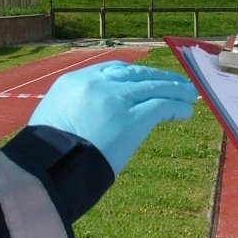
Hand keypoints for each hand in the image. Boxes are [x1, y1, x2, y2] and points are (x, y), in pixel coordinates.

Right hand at [30, 62, 196, 174]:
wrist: (50, 168)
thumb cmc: (48, 153)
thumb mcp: (55, 116)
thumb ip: (76, 107)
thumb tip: (94, 115)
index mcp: (75, 81)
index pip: (113, 69)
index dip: (135, 74)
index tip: (148, 78)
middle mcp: (97, 84)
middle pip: (137, 74)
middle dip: (159, 77)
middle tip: (177, 82)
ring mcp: (116, 100)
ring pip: (154, 87)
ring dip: (175, 90)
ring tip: (189, 95)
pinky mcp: (132, 120)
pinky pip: (161, 106)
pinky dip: (176, 107)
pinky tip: (185, 111)